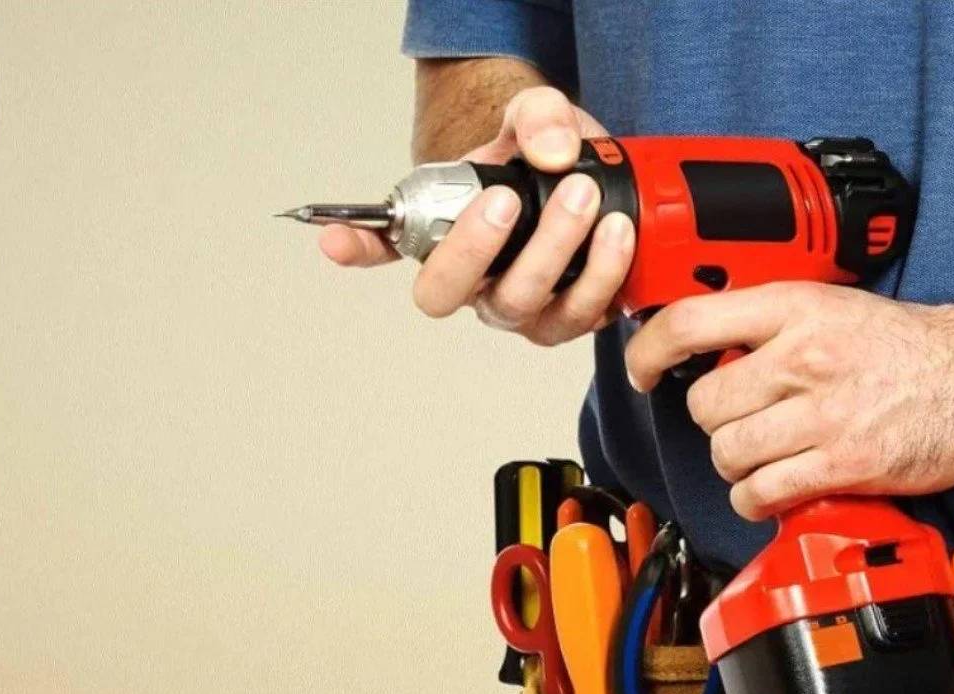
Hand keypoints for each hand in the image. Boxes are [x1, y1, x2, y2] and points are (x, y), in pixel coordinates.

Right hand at [320, 87, 636, 345]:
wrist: (594, 181)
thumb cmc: (544, 159)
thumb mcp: (536, 117)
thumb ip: (538, 117)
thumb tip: (551, 150)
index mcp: (442, 234)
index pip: (385, 245)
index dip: (357, 247)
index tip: (335, 239)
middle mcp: (474, 281)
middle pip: (448, 293)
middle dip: (477, 249)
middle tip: (510, 199)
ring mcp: (521, 307)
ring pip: (521, 306)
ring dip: (554, 255)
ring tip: (585, 199)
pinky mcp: (571, 316)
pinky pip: (581, 314)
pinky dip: (603, 277)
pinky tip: (618, 235)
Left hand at [625, 283, 953, 520]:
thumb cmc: (912, 348)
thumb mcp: (835, 307)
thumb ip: (771, 324)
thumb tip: (706, 349)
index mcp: (797, 307)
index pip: (691, 321)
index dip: (649, 352)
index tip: (642, 371)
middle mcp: (805, 356)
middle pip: (705, 404)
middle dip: (714, 421)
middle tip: (742, 421)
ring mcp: (824, 412)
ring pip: (728, 452)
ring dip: (737, 464)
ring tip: (765, 457)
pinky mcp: (844, 463)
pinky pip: (762, 492)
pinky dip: (757, 500)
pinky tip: (774, 489)